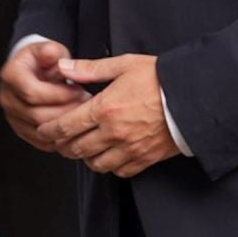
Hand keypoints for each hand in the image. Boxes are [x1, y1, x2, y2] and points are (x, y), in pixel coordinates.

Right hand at [0, 40, 89, 149]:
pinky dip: (60, 138)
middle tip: (86, 105)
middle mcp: (7, 98)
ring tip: (82, 115)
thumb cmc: (42, 61)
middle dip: (65, 112)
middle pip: (36, 115)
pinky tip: (74, 128)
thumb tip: (51, 54)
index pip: (33, 93)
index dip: (60, 94)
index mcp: (11, 76)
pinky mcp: (21, 130)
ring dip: (65, 126)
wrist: (34, 72)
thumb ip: (51, 52)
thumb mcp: (49, 50)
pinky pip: (41, 141)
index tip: (79, 90)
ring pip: (40, 131)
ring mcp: (12, 116)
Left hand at [36, 54, 180, 178]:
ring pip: (95, 163)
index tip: (43, 130)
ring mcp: (129, 148)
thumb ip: (89, 69)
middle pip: (76, 148)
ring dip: (85, 157)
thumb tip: (63, 67)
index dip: (50, 130)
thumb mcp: (123, 65)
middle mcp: (113, 133)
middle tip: (59, 140)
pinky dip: (109, 166)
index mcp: (105, 108)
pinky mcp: (145, 159)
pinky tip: (107, 155)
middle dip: (63, 146)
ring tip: (83, 147)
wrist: (194, 98)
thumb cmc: (159, 78)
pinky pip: (119, 171)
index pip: (66, 125)